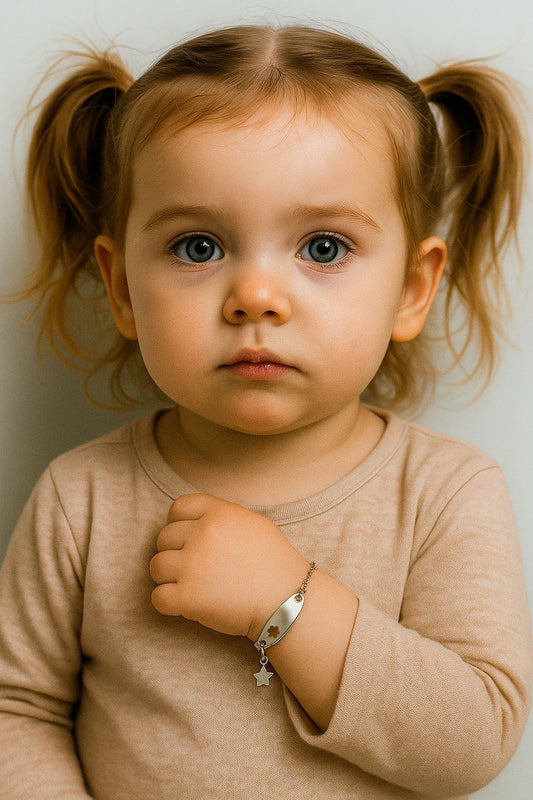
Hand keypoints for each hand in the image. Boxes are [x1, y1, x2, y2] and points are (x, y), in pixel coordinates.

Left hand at [149, 494, 308, 639]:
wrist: (288, 601)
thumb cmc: (274, 563)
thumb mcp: (252, 523)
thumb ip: (221, 516)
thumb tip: (194, 520)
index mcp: (219, 514)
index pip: (178, 508)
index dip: (178, 523)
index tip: (187, 538)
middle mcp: (203, 535)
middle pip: (163, 538)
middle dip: (174, 552)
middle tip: (194, 567)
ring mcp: (193, 566)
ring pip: (156, 566)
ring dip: (168, 577)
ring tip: (190, 585)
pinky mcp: (188, 597)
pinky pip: (157, 597)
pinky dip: (167, 602)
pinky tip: (184, 603)